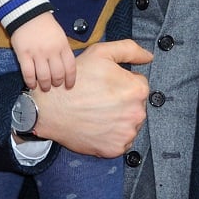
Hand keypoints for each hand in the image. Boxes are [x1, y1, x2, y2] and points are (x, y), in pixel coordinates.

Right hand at [10, 12, 75, 90]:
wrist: (28, 14)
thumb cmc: (45, 25)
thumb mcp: (60, 35)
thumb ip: (63, 50)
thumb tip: (66, 67)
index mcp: (62, 45)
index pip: (70, 67)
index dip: (70, 79)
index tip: (69, 85)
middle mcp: (51, 51)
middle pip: (57, 74)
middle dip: (57, 83)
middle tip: (55, 85)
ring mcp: (37, 53)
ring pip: (43, 76)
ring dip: (45, 85)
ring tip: (44, 87)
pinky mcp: (24, 54)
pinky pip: (28, 73)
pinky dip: (30, 82)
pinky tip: (32, 85)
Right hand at [29, 39, 151, 156]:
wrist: (50, 109)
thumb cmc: (75, 81)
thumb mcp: (101, 53)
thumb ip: (129, 50)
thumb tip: (148, 57)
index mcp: (137, 89)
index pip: (139, 85)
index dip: (122, 83)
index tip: (107, 86)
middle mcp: (137, 113)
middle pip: (135, 105)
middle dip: (122, 101)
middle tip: (100, 99)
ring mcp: (126, 133)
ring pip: (129, 123)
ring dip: (118, 119)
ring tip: (97, 112)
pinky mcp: (116, 149)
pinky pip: (120, 140)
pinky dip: (111, 135)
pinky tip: (97, 126)